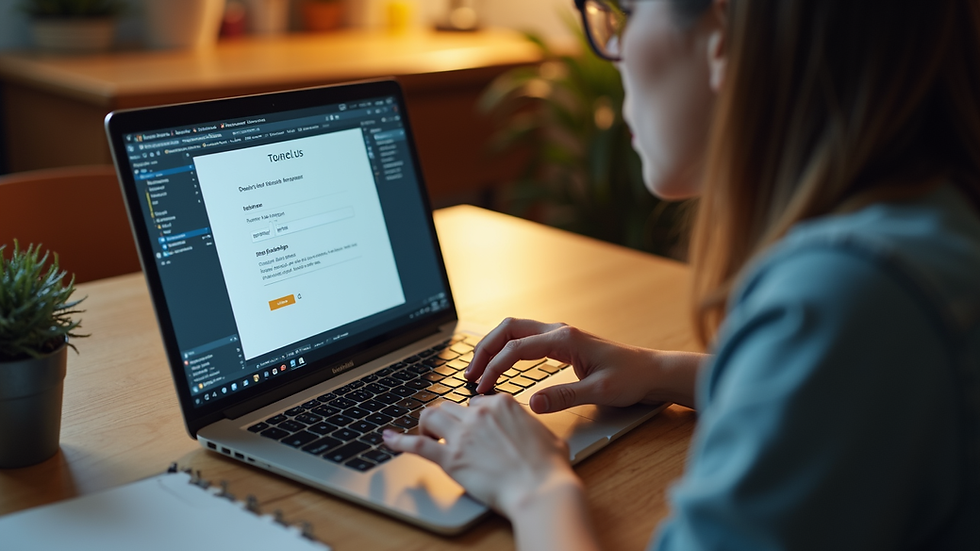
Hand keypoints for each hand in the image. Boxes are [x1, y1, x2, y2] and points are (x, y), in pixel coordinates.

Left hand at [382, 394, 579, 516]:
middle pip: (450, 406)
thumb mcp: (546, 435)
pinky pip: (417, 445)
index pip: (476, 401)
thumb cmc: (548, 468)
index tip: (472, 427)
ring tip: (425, 434)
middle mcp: (478, 414)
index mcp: (501, 404)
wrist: (539, 490)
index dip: (472, 416)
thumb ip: (531, 427)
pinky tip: (389, 439)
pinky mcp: (450, 459)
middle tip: (445, 431)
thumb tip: (530, 431)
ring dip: (425, 425)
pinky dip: (399, 441)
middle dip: (446, 418)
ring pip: (430, 417)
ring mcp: (462, 435)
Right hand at [466, 318, 703, 411]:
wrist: (650, 372)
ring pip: (514, 331)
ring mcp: (558, 335)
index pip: (516, 348)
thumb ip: (564, 396)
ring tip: (478, 371)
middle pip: (508, 329)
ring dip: (493, 347)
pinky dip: (506, 350)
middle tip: (470, 375)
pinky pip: (524, 340)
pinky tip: (500, 367)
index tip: (482, 387)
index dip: (494, 367)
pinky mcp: (560, 344)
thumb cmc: (630, 378)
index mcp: (564, 339)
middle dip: (484, 349)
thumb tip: (531, 404)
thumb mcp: (599, 392)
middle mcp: (558, 331)